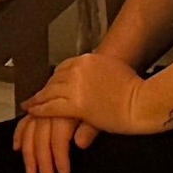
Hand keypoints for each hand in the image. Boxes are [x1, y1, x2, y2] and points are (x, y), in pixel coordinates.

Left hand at [26, 48, 149, 139]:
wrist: (142, 102)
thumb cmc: (136, 90)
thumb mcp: (115, 73)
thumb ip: (100, 76)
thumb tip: (91, 84)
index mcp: (89, 59)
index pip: (65, 67)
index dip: (56, 78)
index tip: (51, 84)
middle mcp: (79, 69)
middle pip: (55, 79)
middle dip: (45, 89)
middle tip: (36, 97)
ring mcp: (76, 86)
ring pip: (50, 92)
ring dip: (37, 100)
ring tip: (29, 105)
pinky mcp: (76, 105)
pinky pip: (50, 107)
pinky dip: (38, 109)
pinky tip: (32, 112)